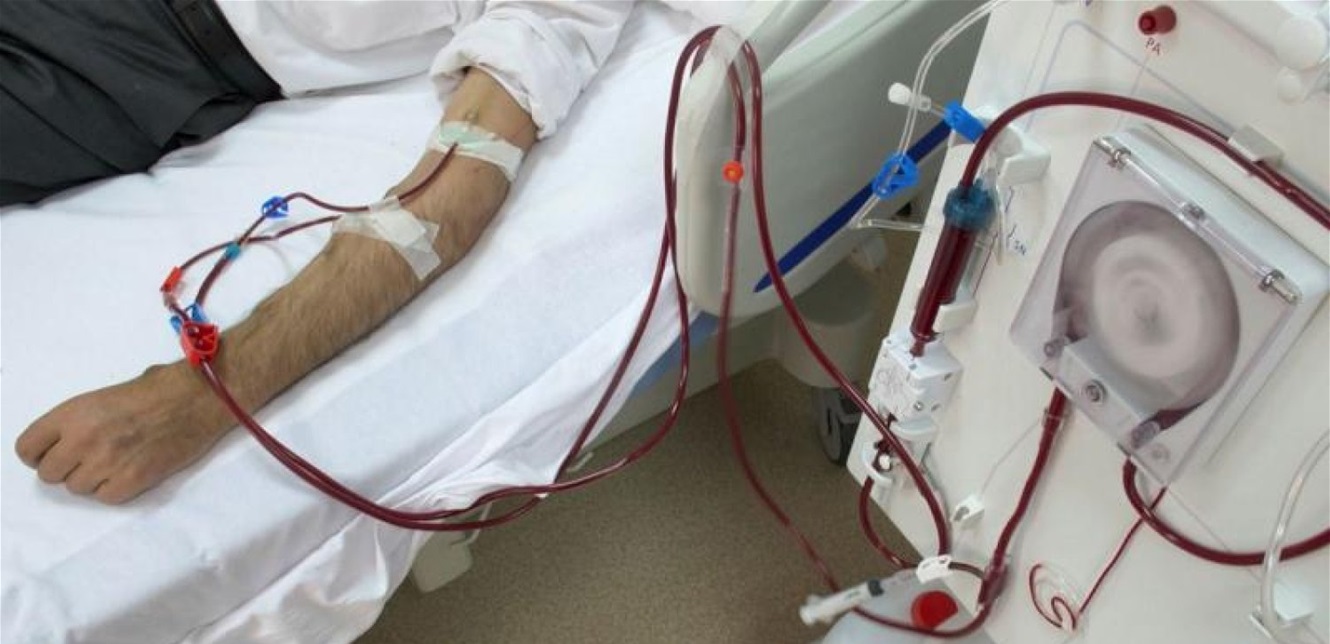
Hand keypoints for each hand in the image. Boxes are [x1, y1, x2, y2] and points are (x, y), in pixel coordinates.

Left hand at [14, 363, 233, 503]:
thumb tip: (70, 442)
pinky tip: (132, 470)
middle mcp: (84, 439)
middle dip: (67, 467)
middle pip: (50, 473)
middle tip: (91, 458)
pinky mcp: (133, 480)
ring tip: (118, 460)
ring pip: (78, 487)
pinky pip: (106, 496)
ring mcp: (108, 462)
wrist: (202, 397)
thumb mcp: (107, 394)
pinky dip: (116, 488)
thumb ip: (81, 420)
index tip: (56, 452)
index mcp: (73, 412)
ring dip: (93, 478)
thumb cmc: (160, 388)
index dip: (40, 453)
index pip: (28, 448)